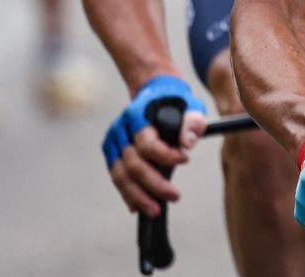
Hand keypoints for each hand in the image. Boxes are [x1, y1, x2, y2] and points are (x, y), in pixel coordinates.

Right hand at [101, 74, 206, 215]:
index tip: (186, 160)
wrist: (154, 93)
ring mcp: (113, 142)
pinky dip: (128, 193)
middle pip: (132, 164)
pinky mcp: (112, 152)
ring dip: (137, 196)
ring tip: (155, 210)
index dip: (165, 156)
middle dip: (153, 184)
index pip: (147, 143)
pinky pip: (117, 177)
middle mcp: (120, 130)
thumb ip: (192, 121)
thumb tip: (187, 142)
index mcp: (137, 115)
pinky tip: (138, 207)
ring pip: (120, 175)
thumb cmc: (175, 101)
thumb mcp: (190, 104)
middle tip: (174, 197)